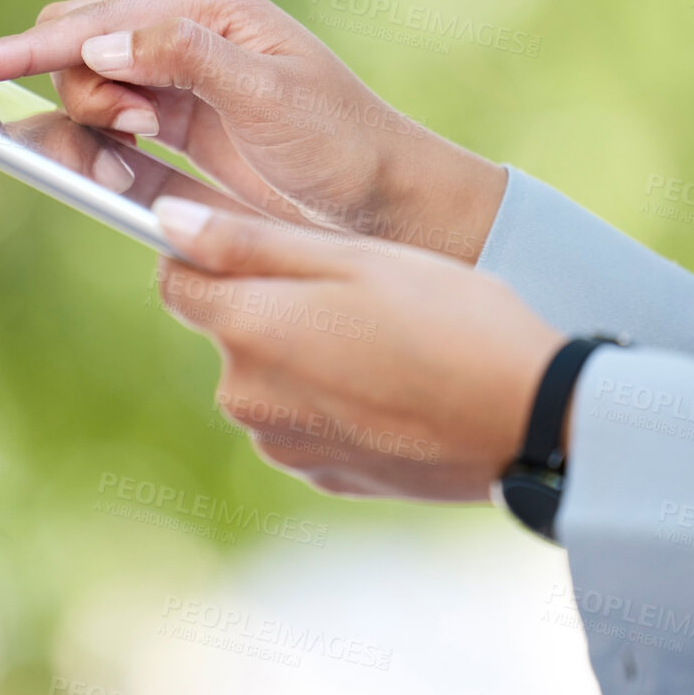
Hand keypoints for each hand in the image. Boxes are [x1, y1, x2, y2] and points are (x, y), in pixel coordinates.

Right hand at [0, 0, 505, 262]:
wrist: (385, 200)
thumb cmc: (340, 142)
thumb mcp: (270, 95)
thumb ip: (185, 59)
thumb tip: (98, 38)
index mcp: (205, 6)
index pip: (96, 22)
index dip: (25, 48)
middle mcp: (184, 33)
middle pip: (79, 47)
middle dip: (73, 94)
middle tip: (130, 137)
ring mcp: (177, 79)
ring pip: (87, 92)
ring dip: (90, 131)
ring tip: (134, 165)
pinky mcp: (178, 125)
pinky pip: (108, 131)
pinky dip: (100, 154)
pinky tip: (127, 177)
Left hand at [149, 195, 564, 501]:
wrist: (527, 419)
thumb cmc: (449, 319)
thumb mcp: (351, 258)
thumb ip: (248, 241)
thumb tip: (166, 221)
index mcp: (248, 331)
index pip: (175, 281)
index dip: (210, 252)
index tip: (261, 241)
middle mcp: (246, 398)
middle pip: (229, 328)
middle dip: (272, 302)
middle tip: (358, 288)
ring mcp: (282, 444)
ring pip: (268, 374)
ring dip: (305, 350)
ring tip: (385, 338)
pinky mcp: (321, 474)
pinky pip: (304, 418)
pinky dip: (333, 396)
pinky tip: (393, 384)